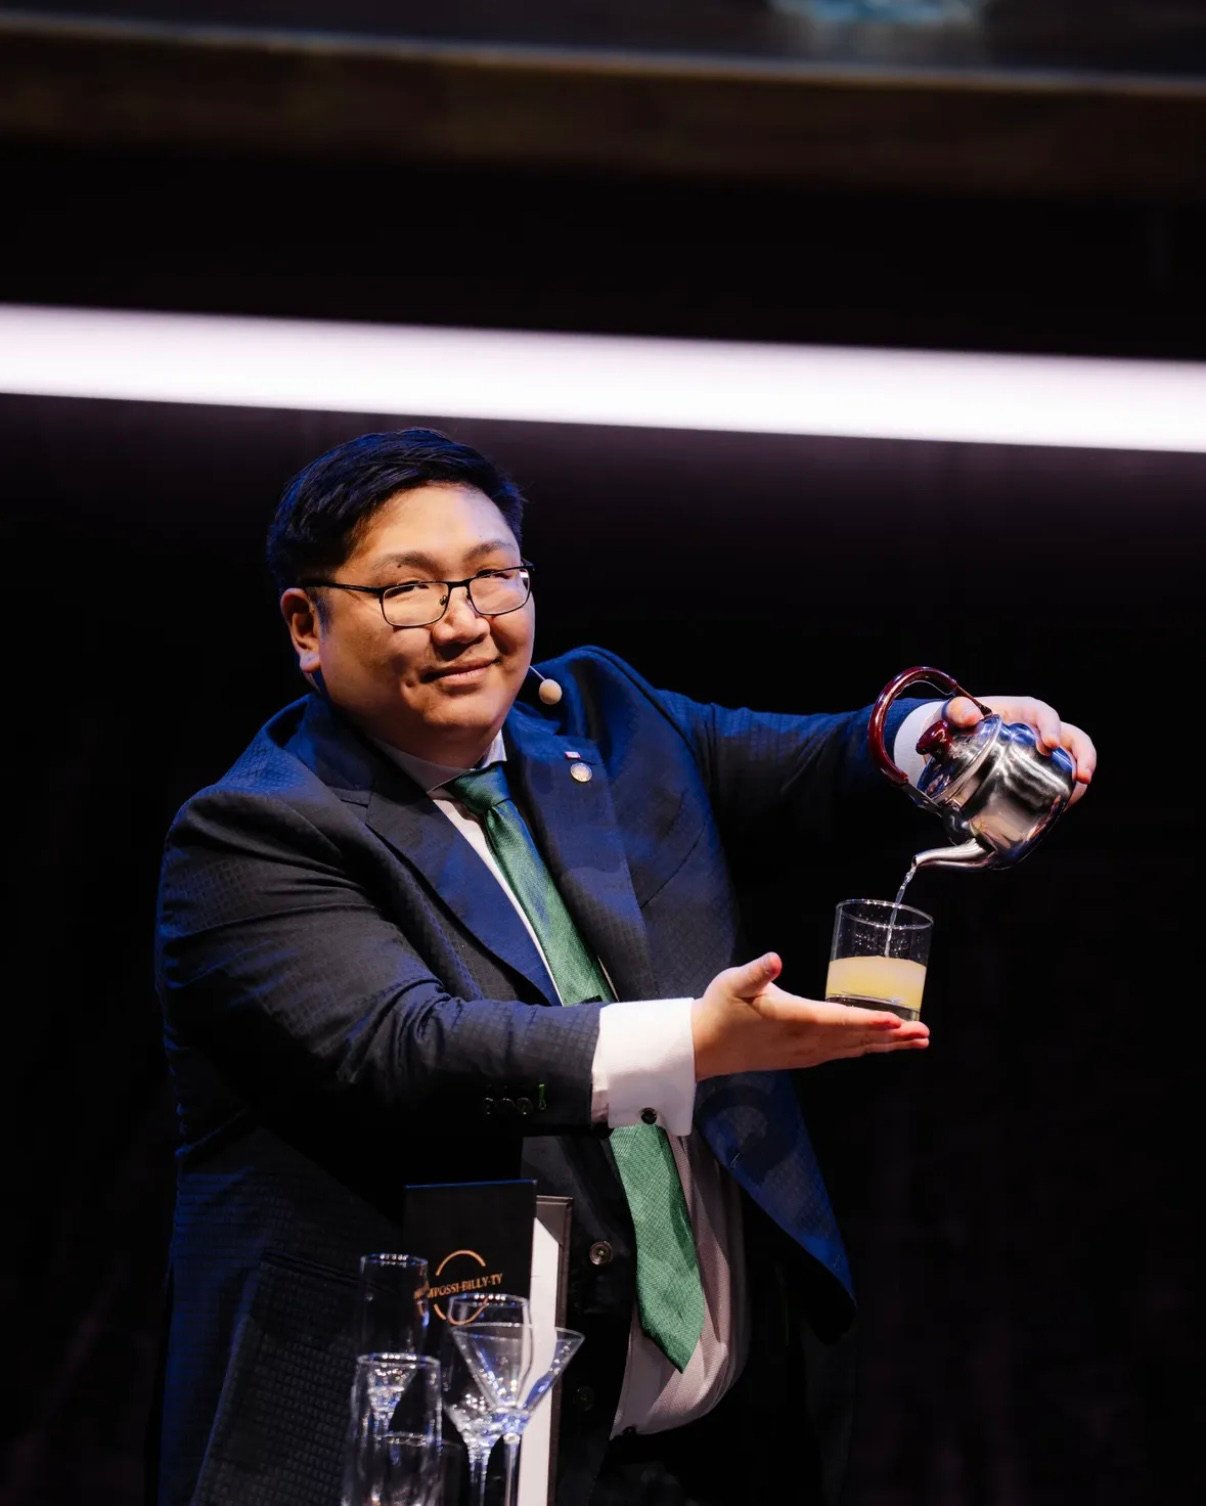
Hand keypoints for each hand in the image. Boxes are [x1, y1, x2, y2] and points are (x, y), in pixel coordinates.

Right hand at [691, 953, 928, 1080]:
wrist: (705, 1046)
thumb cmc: (720, 1008)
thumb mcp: (733, 982)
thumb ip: (757, 971)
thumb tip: (775, 960)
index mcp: (794, 1019)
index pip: (839, 1020)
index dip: (869, 1020)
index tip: (897, 1021)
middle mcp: (805, 1040)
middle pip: (856, 1038)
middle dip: (892, 1036)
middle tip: (924, 1033)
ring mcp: (806, 1052)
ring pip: (854, 1049)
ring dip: (885, 1045)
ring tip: (915, 1041)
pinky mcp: (802, 1057)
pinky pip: (842, 1054)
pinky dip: (865, 1049)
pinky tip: (879, 1047)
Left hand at [945, 693, 1095, 805]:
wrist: (955, 740)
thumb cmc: (958, 722)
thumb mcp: (954, 713)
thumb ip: (957, 710)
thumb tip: (971, 717)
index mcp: (1023, 711)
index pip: (1045, 714)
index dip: (1052, 727)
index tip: (1049, 745)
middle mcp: (1039, 730)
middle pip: (1072, 737)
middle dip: (1083, 755)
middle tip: (1082, 777)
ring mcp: (1042, 752)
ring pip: (1072, 760)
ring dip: (1079, 778)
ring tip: (1074, 798)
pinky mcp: (1039, 771)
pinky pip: (1059, 779)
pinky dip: (1064, 792)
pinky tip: (1060, 807)